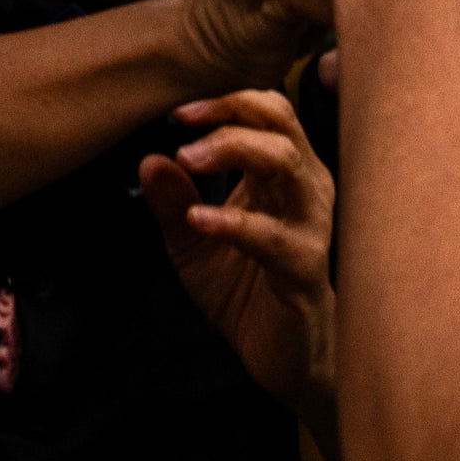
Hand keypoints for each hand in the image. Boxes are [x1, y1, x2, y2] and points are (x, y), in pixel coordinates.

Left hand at [142, 89, 337, 442]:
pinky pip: (274, 236)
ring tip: (188, 160)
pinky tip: (199, 220)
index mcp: (281, 177)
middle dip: (229, 113)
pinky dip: (234, 222)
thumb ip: (173, 203)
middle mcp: (303, 191)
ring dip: (234, 151)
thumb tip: (149, 159)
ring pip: (287, 163)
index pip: (266, 113)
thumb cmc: (247, 294)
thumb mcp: (192, 245)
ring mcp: (310, 226)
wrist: (282, 358)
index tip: (177, 114)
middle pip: (280, 123)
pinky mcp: (305, 268)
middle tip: (182, 129)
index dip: (224, 102)